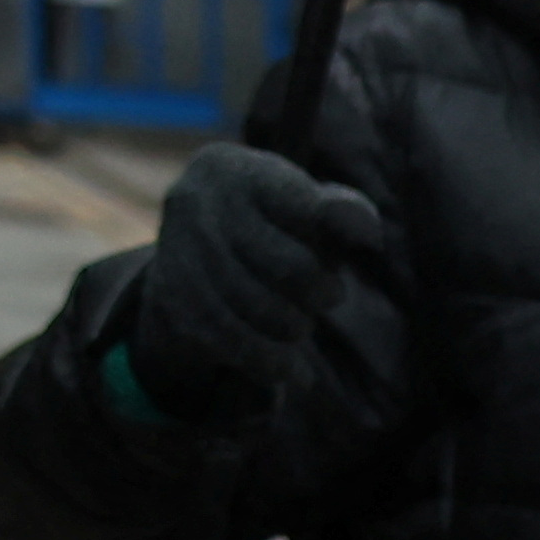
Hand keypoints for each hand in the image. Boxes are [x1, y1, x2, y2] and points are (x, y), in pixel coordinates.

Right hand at [119, 144, 389, 430]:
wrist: (189, 255)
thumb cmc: (265, 223)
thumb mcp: (299, 202)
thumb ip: (338, 210)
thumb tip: (365, 231)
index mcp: (230, 168)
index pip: (303, 205)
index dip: (343, 228)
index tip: (367, 240)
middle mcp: (196, 202)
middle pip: (291, 268)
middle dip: (322, 292)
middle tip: (328, 295)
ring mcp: (178, 253)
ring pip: (266, 313)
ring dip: (297, 328)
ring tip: (302, 324)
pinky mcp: (172, 302)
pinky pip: (239, 346)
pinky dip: (275, 364)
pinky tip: (295, 371)